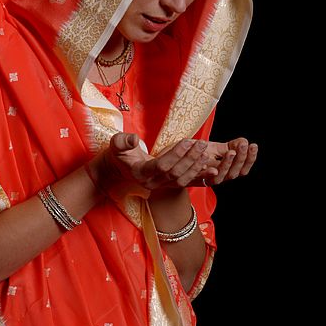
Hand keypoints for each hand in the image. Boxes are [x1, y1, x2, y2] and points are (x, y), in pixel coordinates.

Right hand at [93, 133, 216, 194]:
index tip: (187, 141)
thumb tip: (133, 139)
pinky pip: (185, 183)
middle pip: (175, 173)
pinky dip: (198, 176)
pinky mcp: (167, 186)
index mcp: (141, 173)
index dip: (175, 154)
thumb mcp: (116, 144)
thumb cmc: (118, 154)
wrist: (118, 169)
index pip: (161, 165)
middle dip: (190, 158)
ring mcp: (160, 186)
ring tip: (206, 153)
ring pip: (181, 180)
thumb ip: (122, 141)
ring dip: (196, 167)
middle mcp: (152, 183)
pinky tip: (209, 168)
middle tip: (201, 144)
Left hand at [197, 137, 257, 185]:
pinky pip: (201, 177)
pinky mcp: (192, 178)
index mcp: (226, 171)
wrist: (177, 159)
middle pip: (233, 174)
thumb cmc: (198, 153)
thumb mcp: (217, 148)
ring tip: (231, 152)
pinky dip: (208, 172)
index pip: (242, 169)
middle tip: (243, 146)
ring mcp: (205, 179)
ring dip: (227, 164)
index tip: (253, 146)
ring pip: (219, 177)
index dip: (249, 159)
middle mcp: (218, 177)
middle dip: (240, 159)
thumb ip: (231, 146)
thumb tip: (245, 142)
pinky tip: (213, 166)